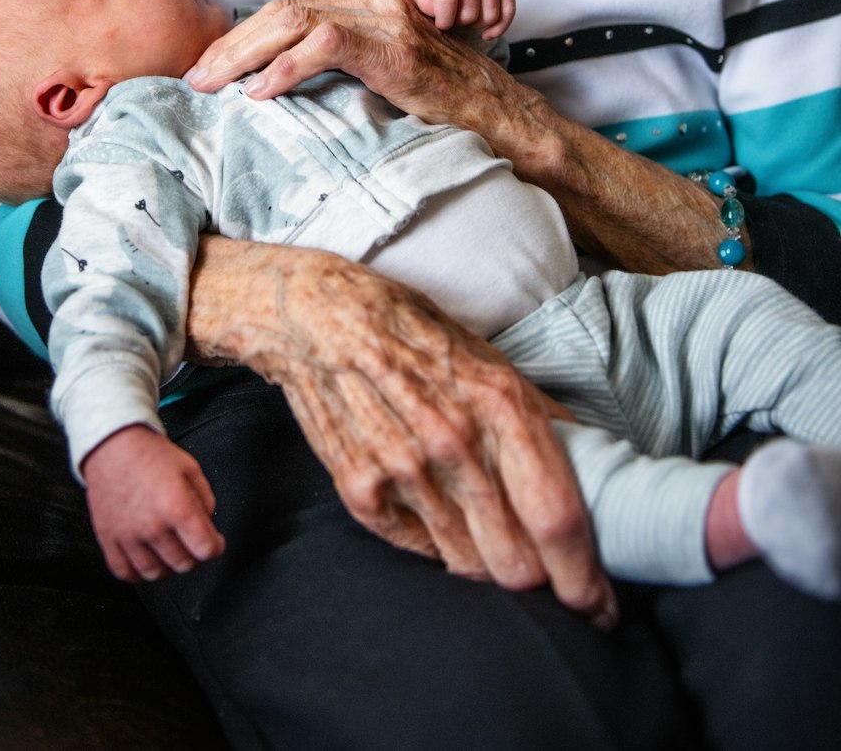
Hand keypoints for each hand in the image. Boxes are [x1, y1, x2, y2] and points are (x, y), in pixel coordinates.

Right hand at [81, 424, 224, 582]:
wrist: (113, 446)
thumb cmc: (150, 455)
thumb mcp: (191, 468)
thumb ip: (206, 500)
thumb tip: (207, 526)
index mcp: (177, 507)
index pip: (205, 549)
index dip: (215, 547)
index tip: (214, 543)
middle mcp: (152, 527)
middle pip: (184, 564)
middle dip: (193, 554)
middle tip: (190, 540)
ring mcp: (128, 537)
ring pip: (156, 574)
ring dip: (167, 565)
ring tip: (168, 548)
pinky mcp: (108, 540)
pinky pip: (126, 573)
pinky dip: (139, 572)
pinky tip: (146, 557)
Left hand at [185, 0, 520, 125]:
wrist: (496, 112)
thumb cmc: (438, 99)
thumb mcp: (377, 71)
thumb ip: (336, 60)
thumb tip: (271, 81)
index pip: (287, 9)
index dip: (241, 38)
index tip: (209, 68)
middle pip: (281, 11)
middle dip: (231, 46)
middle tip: (195, 79)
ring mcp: (383, 16)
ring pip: (293, 21)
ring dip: (244, 56)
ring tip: (213, 85)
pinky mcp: (392, 44)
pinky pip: (324, 46)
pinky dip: (285, 69)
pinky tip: (260, 93)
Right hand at [187, 237, 617, 628]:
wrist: (317, 315)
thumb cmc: (409, 330)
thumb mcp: (484, 355)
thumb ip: (534, 412)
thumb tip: (590, 458)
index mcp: (498, 402)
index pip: (557, 515)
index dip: (586, 575)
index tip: (601, 603)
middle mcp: (453, 440)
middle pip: (517, 562)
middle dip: (542, 583)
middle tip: (549, 583)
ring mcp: (402, 468)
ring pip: (469, 565)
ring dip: (488, 566)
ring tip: (491, 547)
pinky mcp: (359, 488)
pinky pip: (418, 550)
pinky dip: (434, 543)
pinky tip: (436, 514)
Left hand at [409, 0, 514, 38]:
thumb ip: (423, 5)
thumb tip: (439, 12)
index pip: (447, 1)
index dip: (444, 21)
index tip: (440, 24)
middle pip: (470, 13)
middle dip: (460, 23)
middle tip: (453, 19)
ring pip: (490, 15)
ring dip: (477, 25)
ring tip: (466, 19)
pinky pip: (509, 11)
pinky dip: (498, 28)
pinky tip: (487, 33)